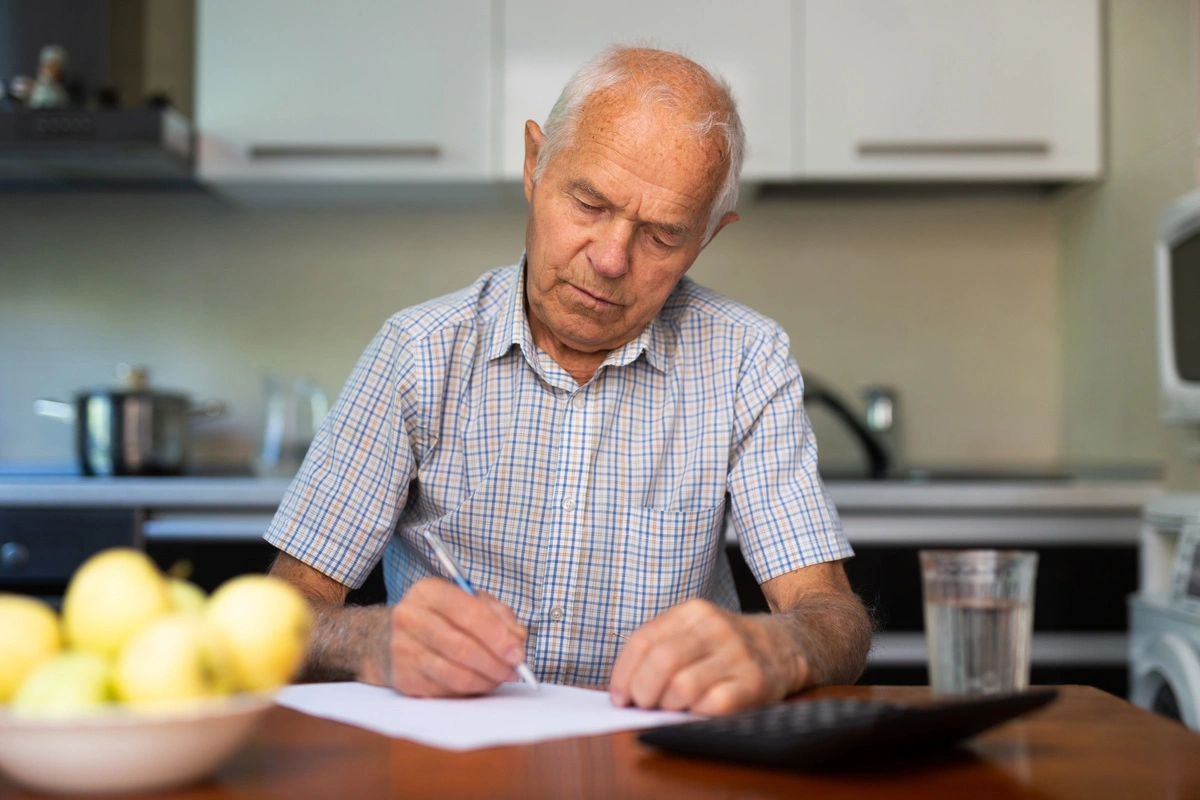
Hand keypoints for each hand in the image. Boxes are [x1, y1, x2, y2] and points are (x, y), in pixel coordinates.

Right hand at [371, 577, 529, 696]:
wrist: (387, 638)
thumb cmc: (439, 617)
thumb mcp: (468, 602)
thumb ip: (498, 615)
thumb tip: (518, 638)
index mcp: (428, 592)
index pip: (469, 613)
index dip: (498, 636)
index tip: (518, 653)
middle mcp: (409, 618)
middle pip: (462, 647)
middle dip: (496, 663)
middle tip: (515, 670)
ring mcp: (402, 650)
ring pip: (455, 674)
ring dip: (486, 680)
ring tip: (501, 677)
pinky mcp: (403, 678)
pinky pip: (445, 691)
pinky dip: (470, 690)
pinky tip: (479, 682)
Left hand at [608, 600, 805, 714]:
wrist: (785, 645)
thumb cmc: (725, 646)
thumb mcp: (694, 630)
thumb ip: (660, 648)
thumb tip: (621, 688)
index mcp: (693, 612)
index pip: (644, 639)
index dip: (624, 672)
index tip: (619, 695)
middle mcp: (715, 628)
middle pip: (662, 662)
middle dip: (643, 691)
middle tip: (642, 705)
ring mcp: (737, 655)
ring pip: (684, 686)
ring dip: (668, 705)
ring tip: (671, 708)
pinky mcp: (755, 683)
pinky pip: (714, 705)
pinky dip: (696, 714)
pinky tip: (696, 712)